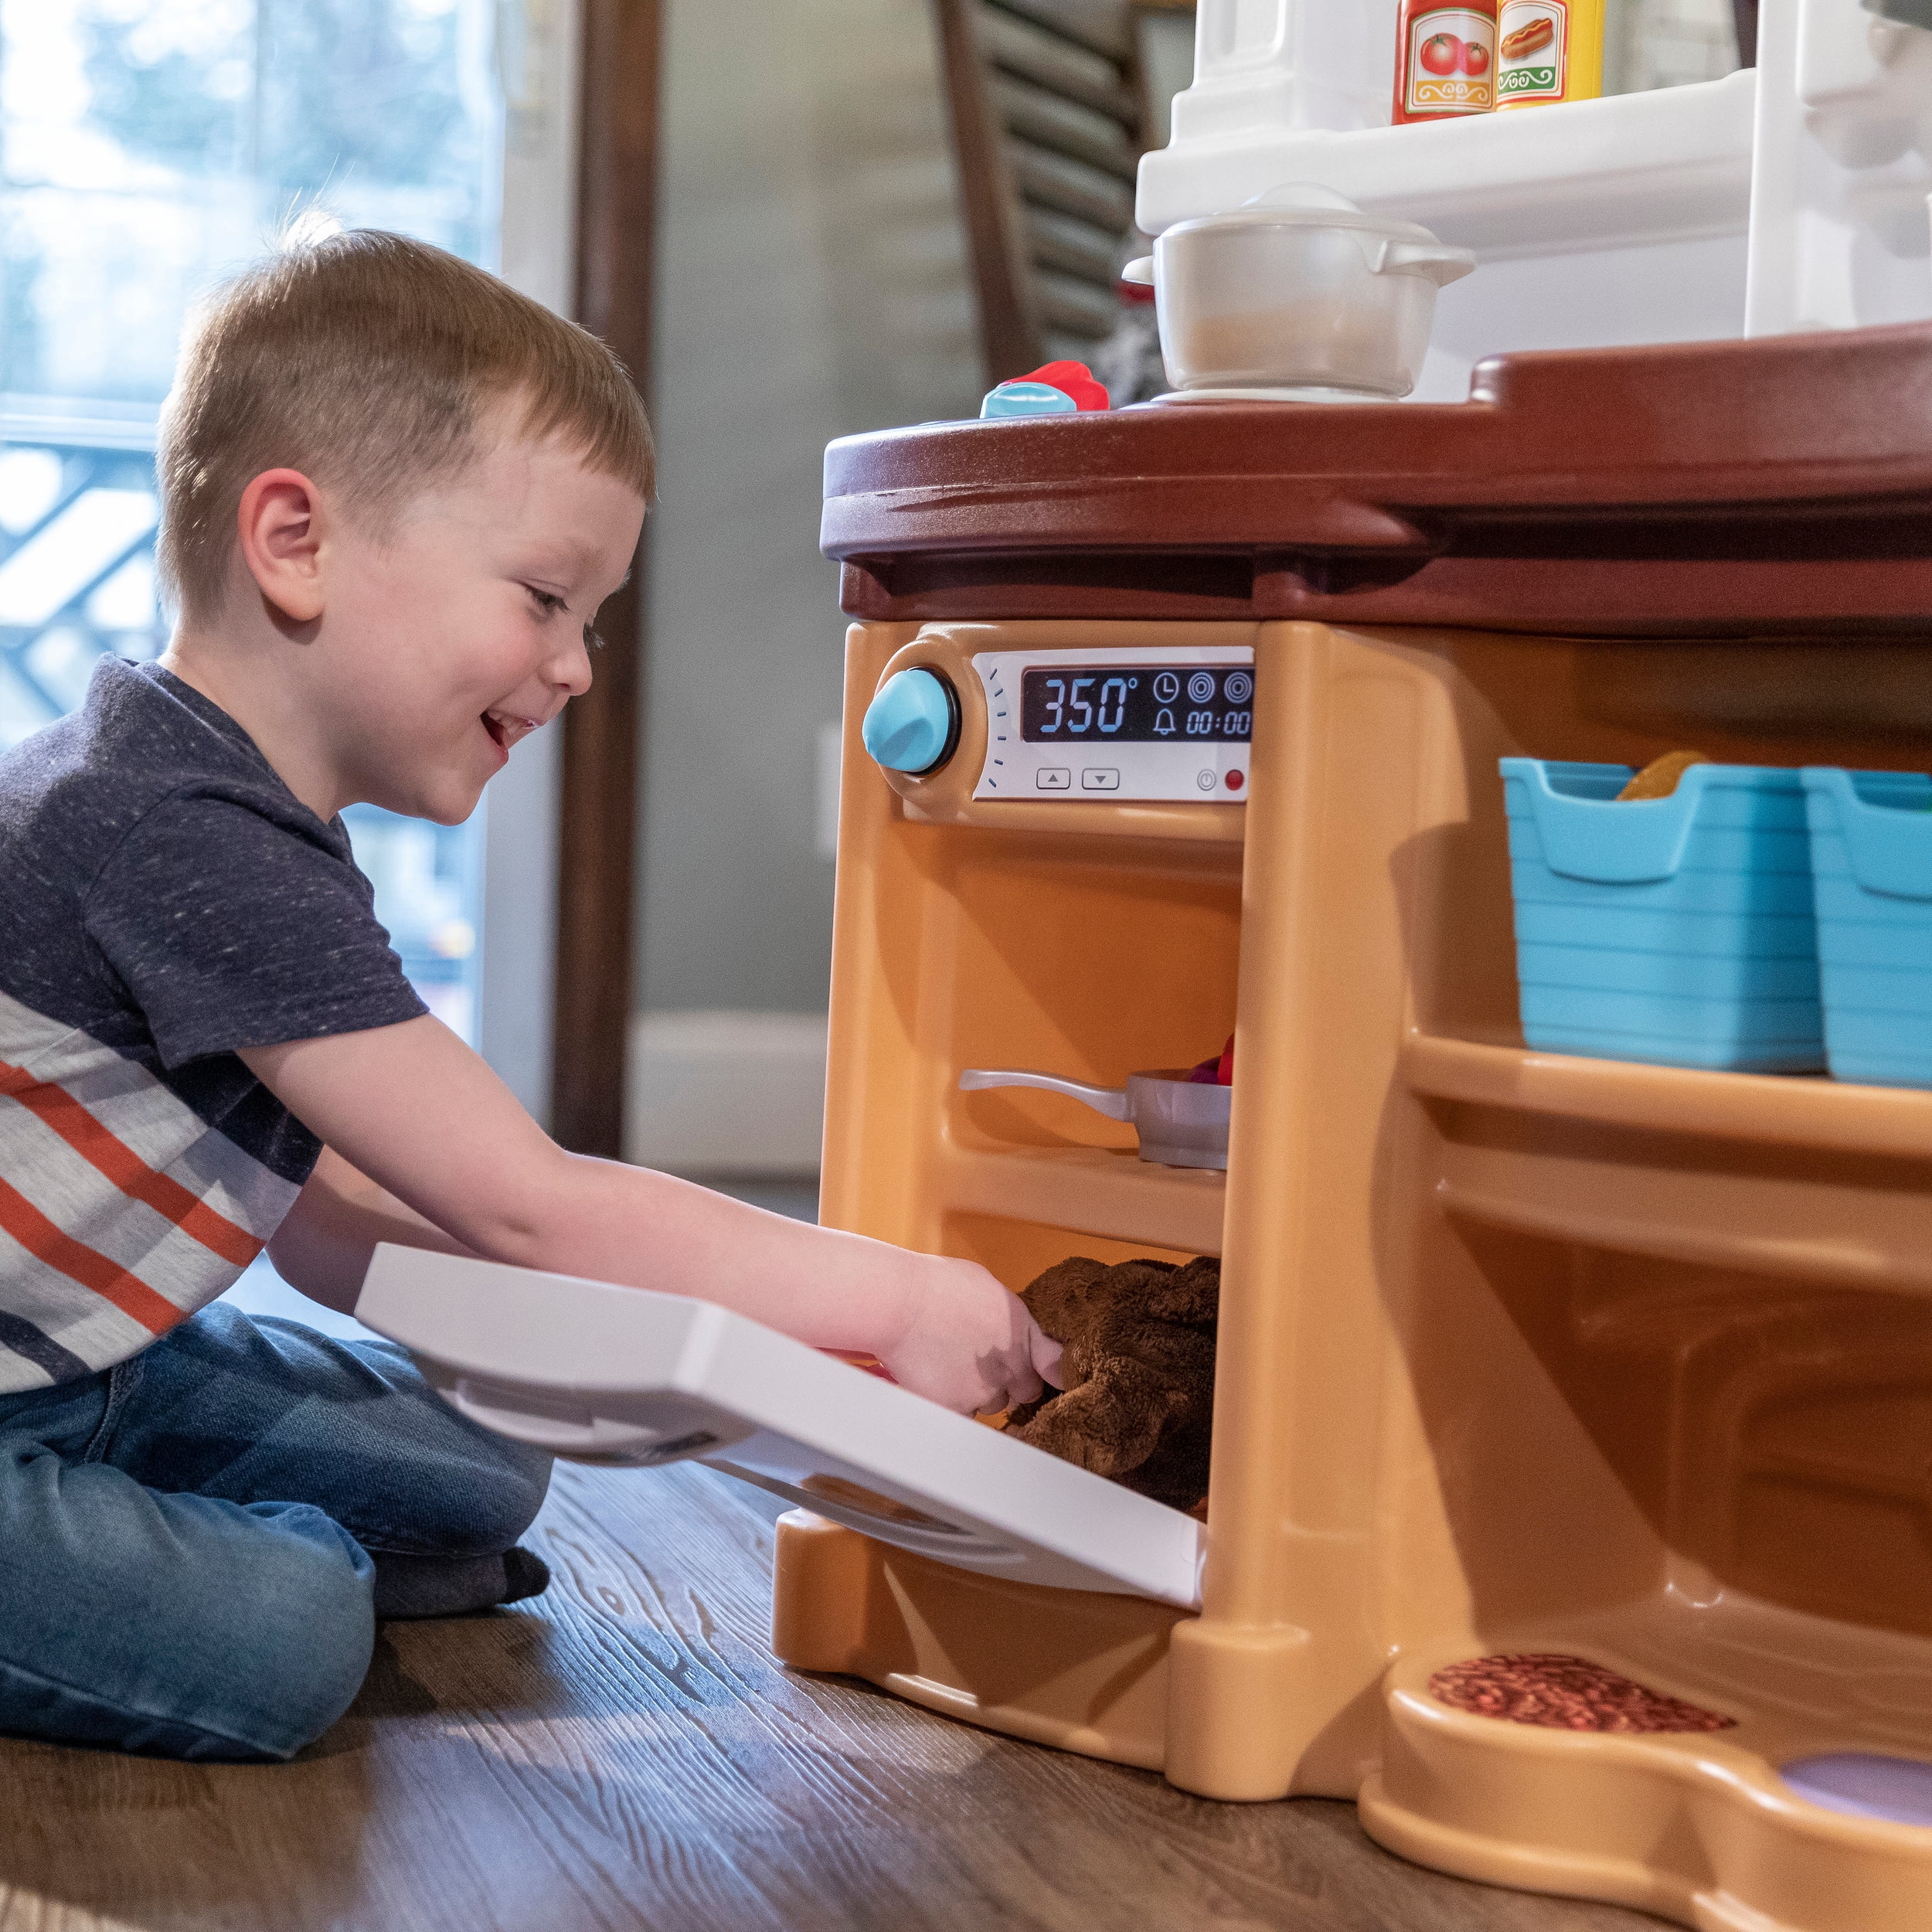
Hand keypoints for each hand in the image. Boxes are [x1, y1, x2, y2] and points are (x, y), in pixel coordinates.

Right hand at [880, 1256, 1063, 1415]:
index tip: (1046, 1375)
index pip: (1054, 1364)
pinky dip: (952, 1405)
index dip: (1048, 1370)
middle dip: (1010, 1384)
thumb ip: (1006, 1316)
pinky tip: (937, 1383)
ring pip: (991, 1404)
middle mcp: (1012, 1363)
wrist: (901, 1303)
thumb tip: (1005, 1327)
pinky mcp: (959, 1406)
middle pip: (1025, 1391)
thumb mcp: (986, 1287)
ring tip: (950, 1368)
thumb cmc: (937, 1286)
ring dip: (977, 1394)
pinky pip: (963, 1415)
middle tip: (984, 1368)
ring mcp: (987, 1389)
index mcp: (1022, 1329)